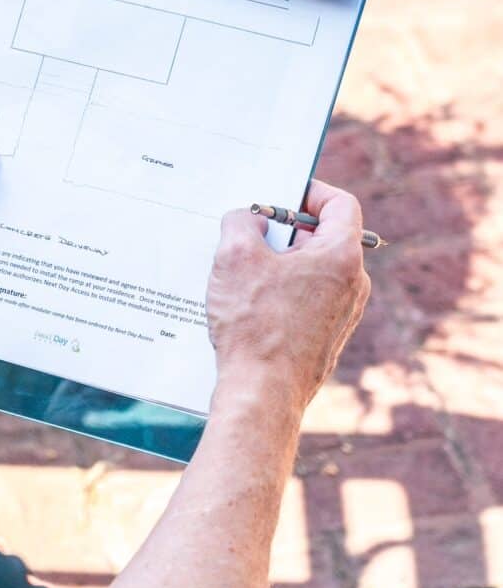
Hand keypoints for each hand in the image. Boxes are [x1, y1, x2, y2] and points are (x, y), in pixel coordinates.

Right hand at [207, 179, 369, 415]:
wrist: (263, 395)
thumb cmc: (254, 326)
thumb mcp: (235, 256)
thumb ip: (242, 221)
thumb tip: (249, 219)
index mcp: (342, 256)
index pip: (340, 204)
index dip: (309, 191)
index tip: (280, 194)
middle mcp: (354, 285)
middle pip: (323, 237)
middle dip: (285, 231)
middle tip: (251, 234)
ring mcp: (344, 315)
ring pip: (314, 271)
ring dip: (280, 265)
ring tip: (243, 275)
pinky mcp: (328, 338)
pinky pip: (308, 300)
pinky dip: (282, 293)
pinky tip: (249, 307)